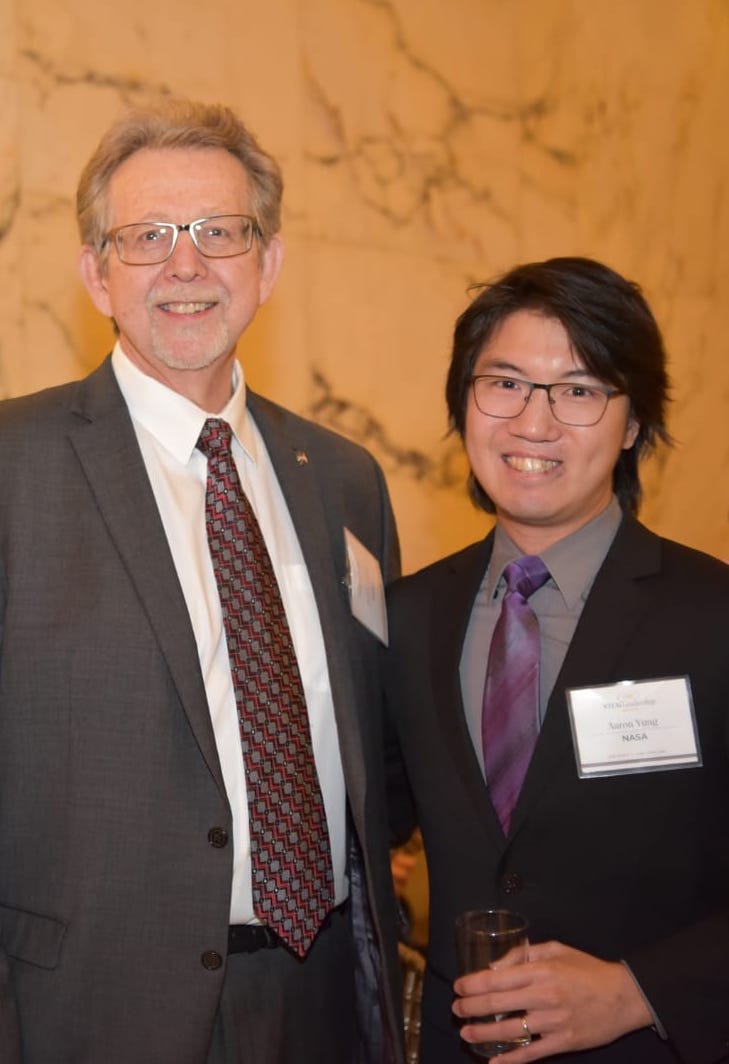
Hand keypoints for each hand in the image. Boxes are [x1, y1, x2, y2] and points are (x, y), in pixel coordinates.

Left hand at [452, 940, 653, 1059]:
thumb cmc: (588, 969)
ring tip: (466, 1032)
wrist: (624, 996)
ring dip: (483, 1033)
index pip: (497, 978)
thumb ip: (524, 954)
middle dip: (471, 1007)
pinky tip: (493, 1062)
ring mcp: (553, 1022)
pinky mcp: (563, 1043)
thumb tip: (495, 967)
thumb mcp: (556, 949)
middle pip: (498, 1004)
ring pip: (510, 1030)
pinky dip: (511, 1060)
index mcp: (541, 971)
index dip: (473, 984)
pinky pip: (532, 1053)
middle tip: (456, 1009)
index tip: (459, 987)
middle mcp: (544, 996)